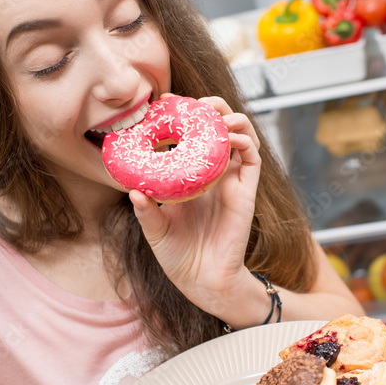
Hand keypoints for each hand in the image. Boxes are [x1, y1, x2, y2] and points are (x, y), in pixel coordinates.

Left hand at [128, 95, 260, 317]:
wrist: (203, 282)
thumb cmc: (178, 256)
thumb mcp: (154, 230)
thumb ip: (145, 210)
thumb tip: (133, 190)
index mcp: (190, 177)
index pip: (190, 136)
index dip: (182, 115)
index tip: (166, 102)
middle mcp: (213, 174)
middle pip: (218, 128)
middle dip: (210, 108)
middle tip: (192, 103)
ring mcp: (231, 182)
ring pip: (241, 137)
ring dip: (231, 118)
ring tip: (214, 113)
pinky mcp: (246, 193)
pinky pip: (252, 160)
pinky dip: (245, 141)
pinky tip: (230, 136)